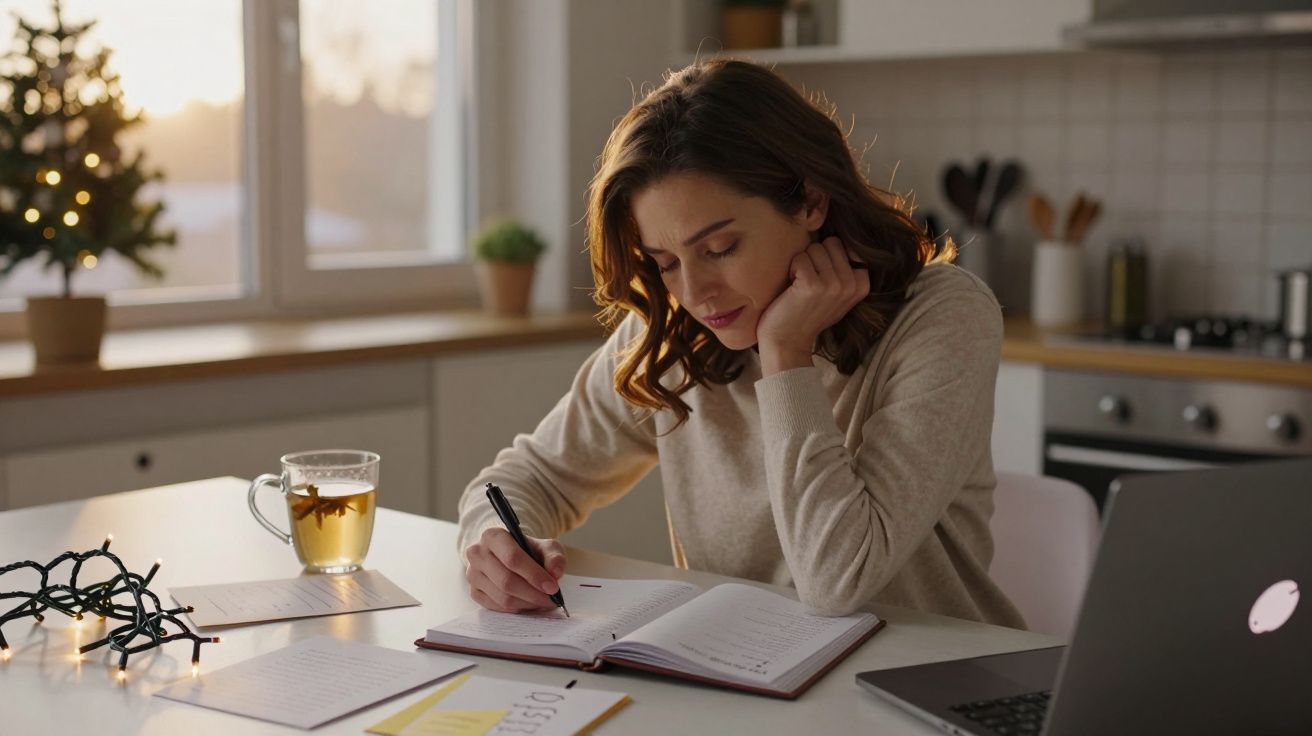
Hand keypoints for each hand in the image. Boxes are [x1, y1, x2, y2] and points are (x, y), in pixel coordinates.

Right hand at [464, 527, 566, 612]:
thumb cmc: (528, 550)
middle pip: (507, 581)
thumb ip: (554, 557)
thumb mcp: (545, 546)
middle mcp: (477, 554)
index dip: (534, 575)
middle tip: (551, 599)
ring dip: (527, 603)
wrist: (509, 556)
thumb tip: (555, 573)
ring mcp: (472, 574)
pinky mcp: (474, 592)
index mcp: (493, 536)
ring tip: (543, 602)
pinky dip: (517, 608)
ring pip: (502, 597)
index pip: (512, 558)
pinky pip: (497, 607)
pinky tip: (529, 603)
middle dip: (533, 593)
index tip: (552, 587)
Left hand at [757, 236, 869, 374]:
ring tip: (800, 286)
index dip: (827, 258)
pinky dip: (791, 270)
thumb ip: (844, 270)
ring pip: (814, 248)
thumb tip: (838, 237)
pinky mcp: (812, 285)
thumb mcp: (836, 294)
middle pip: (831, 243)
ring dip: (802, 264)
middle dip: (814, 258)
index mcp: (861, 284)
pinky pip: (800, 258)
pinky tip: (792, 289)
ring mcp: (833, 285)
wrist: (787, 342)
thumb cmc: (806, 314)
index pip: (844, 246)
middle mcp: (851, 284)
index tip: (821, 282)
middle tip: (808, 282)